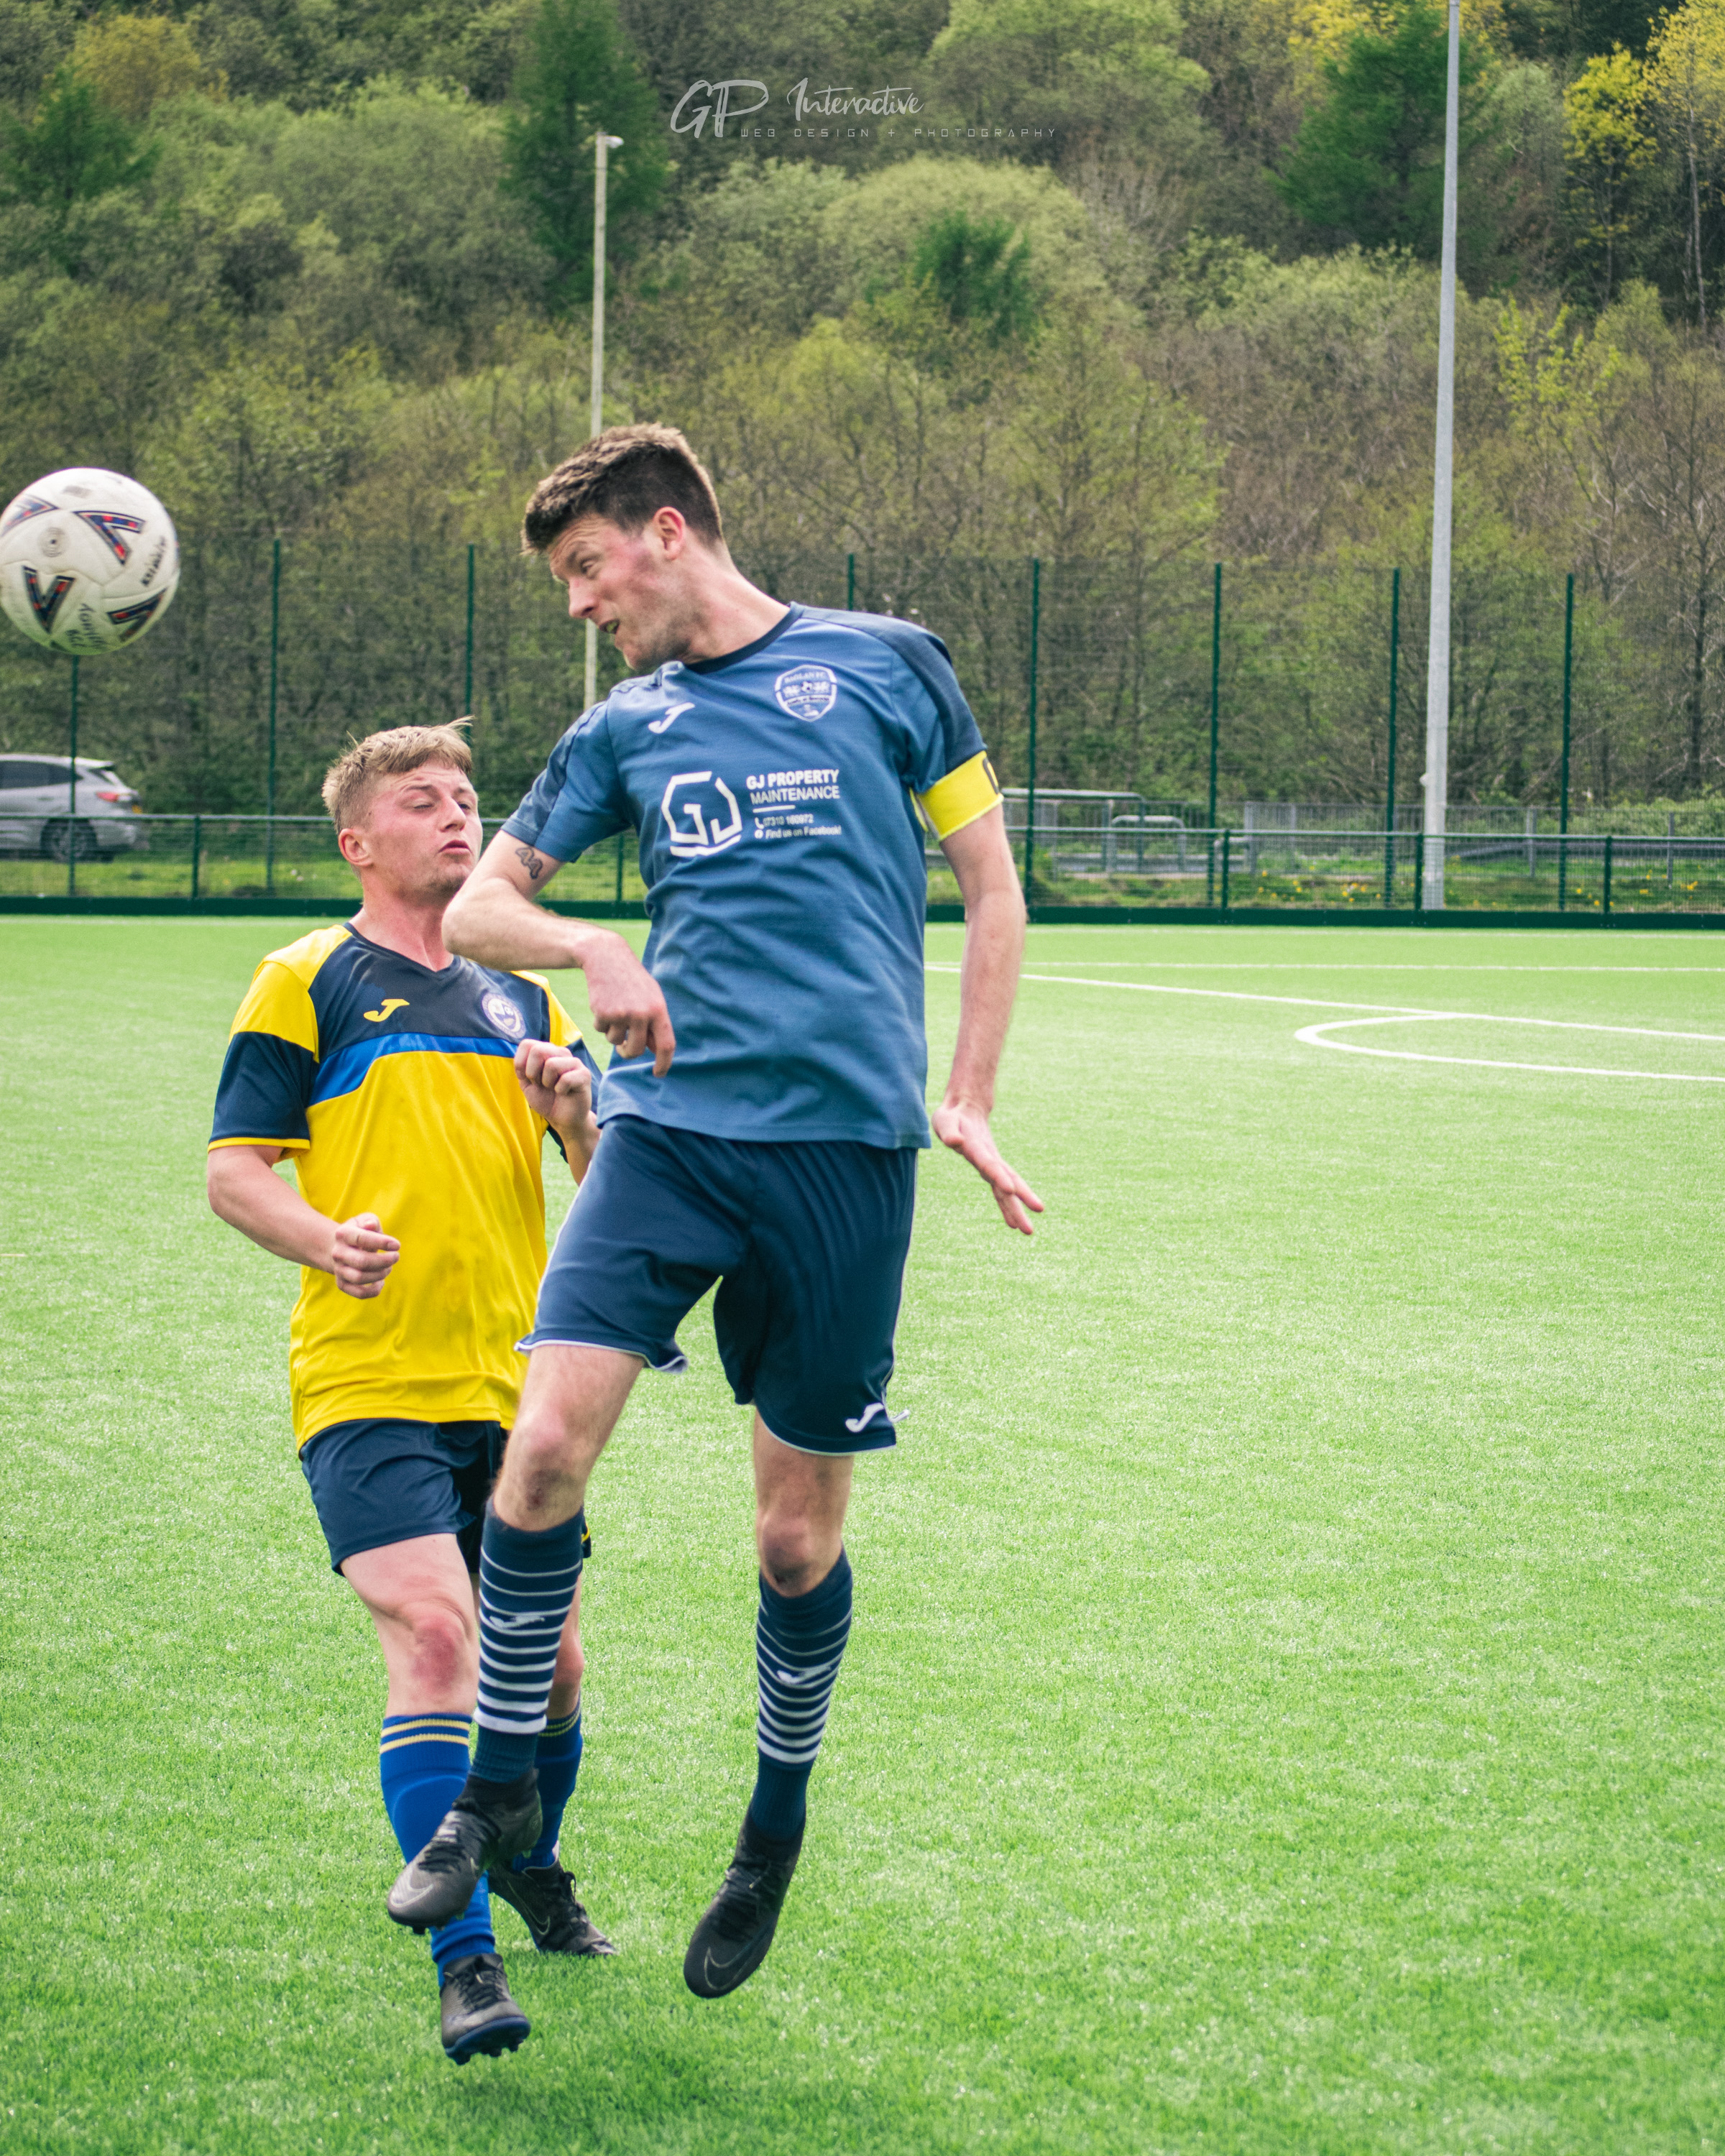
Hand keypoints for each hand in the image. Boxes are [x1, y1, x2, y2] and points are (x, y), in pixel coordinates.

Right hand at [328, 1212, 399, 1297]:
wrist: (341, 1248)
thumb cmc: (360, 1232)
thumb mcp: (364, 1221)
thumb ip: (369, 1221)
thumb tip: (371, 1225)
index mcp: (343, 1234)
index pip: (362, 1238)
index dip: (381, 1242)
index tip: (397, 1245)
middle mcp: (337, 1253)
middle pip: (361, 1262)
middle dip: (384, 1261)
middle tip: (396, 1257)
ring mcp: (338, 1270)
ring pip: (359, 1278)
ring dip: (380, 1274)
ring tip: (389, 1267)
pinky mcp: (342, 1284)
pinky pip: (358, 1293)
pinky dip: (373, 1291)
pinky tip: (381, 1282)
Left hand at [515, 1038, 593, 1137]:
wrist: (563, 1119)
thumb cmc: (546, 1099)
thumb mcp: (526, 1083)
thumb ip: (521, 1067)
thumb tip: (522, 1055)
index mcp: (547, 1051)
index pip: (527, 1044)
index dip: (521, 1064)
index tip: (529, 1078)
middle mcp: (561, 1053)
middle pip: (538, 1050)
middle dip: (533, 1073)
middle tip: (541, 1084)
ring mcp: (574, 1062)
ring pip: (551, 1064)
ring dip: (547, 1083)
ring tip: (553, 1088)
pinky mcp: (584, 1074)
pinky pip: (565, 1079)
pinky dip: (560, 1090)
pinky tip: (565, 1093)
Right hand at [578, 930, 675, 1075]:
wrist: (606, 958)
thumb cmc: (632, 980)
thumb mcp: (651, 997)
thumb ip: (655, 1023)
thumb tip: (656, 1051)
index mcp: (658, 1010)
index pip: (666, 1045)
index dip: (664, 1063)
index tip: (658, 1074)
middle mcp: (641, 1014)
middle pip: (637, 1050)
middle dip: (628, 1053)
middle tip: (624, 1049)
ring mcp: (621, 1014)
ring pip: (616, 1042)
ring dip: (613, 1034)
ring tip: (615, 1012)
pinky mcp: (603, 1013)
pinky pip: (601, 1030)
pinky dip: (601, 1023)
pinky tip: (604, 1005)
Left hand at [932, 1099, 1043, 1235]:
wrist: (967, 1107)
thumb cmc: (952, 1116)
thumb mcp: (945, 1120)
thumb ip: (949, 1132)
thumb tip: (954, 1142)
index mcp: (978, 1148)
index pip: (990, 1164)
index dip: (999, 1176)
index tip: (1010, 1190)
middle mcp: (990, 1158)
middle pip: (1008, 1182)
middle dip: (1019, 1203)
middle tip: (1028, 1226)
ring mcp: (993, 1164)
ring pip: (1010, 1188)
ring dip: (1018, 1209)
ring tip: (1027, 1231)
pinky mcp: (991, 1169)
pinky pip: (1001, 1190)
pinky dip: (1008, 1206)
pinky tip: (1013, 1225)